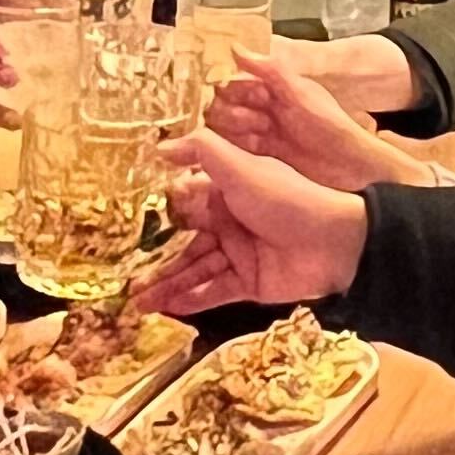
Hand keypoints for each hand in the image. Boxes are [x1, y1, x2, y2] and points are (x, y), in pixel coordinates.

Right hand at [134, 128, 369, 321]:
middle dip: (155, 256)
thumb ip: (203, 152)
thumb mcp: (242, 168)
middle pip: (184, 241)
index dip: (156, 215)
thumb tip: (159, 147)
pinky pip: (213, 291)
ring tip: (135, 298)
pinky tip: (164, 307)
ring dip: (166, 282)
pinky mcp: (248, 283)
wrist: (334, 243)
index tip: (123, 226)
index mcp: (226, 191)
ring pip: (194, 269)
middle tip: (120, 271)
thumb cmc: (287, 197)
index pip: (183, 203)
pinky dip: (190, 299)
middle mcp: (229, 222)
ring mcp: (238, 254)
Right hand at [205, 47, 428, 193]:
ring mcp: (261, 133)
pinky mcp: (262, 155)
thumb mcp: (302, 93)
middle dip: (233, 113)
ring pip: (229, 129)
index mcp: (270, 87)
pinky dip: (235, 150)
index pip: (234, 82)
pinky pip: (237, 150)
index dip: (231, 88)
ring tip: (258, 136)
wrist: (352, 166)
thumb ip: (272, 70)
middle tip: (256, 121)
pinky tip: (241, 152)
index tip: (235, 95)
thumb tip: (236, 47)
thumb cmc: (330, 124)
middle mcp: (262, 108)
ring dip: (235, 132)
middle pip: (226, 107)